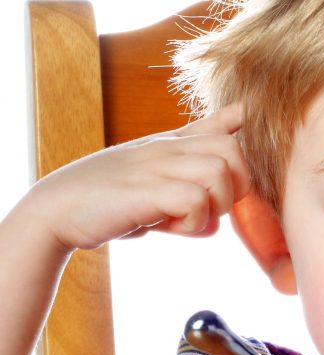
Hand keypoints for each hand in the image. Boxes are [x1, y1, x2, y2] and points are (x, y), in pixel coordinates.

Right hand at [27, 103, 249, 251]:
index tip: (233, 157)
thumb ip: (188, 203)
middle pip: (233, 150)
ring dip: (214, 207)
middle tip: (210, 210)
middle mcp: (166, 149)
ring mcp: (155, 166)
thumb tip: (217, 227)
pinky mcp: (146, 190)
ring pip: (219, 174)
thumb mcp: (153, 193)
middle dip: (236, 188)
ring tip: (186, 220)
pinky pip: (195, 199)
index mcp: (169, 145)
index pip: (218, 127)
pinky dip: (193, 221)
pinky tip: (170, 228)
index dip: (237, 139)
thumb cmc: (107, 205)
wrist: (56, 211)